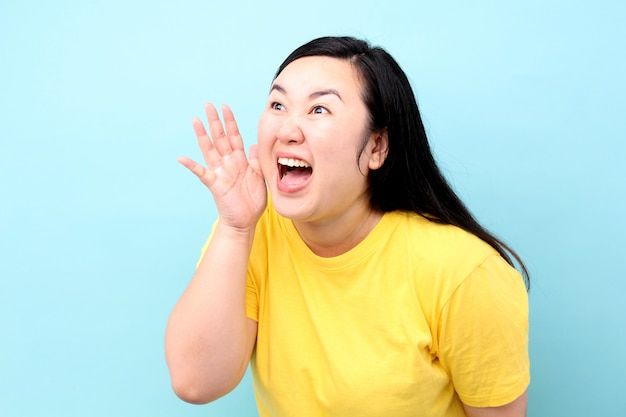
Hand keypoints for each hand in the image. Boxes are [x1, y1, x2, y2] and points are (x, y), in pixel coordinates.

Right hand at [178, 103, 266, 230]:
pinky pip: (201, 173)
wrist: (245, 221)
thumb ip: (256, 160)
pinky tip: (181, 157)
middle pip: (220, 138)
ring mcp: (220, 172)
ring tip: (195, 120)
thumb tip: (255, 144)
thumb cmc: (252, 200)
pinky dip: (191, 165)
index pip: (234, 136)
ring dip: (203, 136)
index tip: (225, 106)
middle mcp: (228, 163)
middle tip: (208, 105)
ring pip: (210, 150)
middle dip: (215, 121)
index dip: (230, 122)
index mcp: (239, 160)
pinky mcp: (215, 184)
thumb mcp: (259, 176)